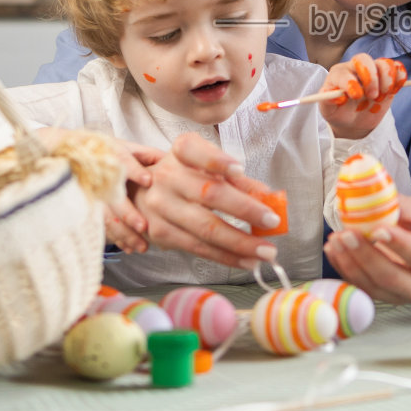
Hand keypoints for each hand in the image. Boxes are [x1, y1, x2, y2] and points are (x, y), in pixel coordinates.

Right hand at [33, 126, 160, 253]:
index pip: (121, 161)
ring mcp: (88, 193)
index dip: (134, 170)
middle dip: (127, 212)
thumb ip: (146, 155)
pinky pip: (99, 226)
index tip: (148, 180)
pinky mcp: (84, 208)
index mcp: (109, 155)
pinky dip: (115, 238)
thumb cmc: (102, 151)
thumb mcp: (123, 146)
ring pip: (105, 216)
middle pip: (112, 195)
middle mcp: (97, 175)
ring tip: (141, 246)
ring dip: (123, 232)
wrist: (62, 155)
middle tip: (144, 226)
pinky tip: (128, 248)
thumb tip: (172, 161)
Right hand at [131, 132, 283, 269]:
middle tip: (272, 222)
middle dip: (245, 210)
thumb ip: (236, 180)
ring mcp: (161, 206)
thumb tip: (269, 198)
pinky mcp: (160, 233)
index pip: (194, 150)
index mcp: (181, 152)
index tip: (239, 169)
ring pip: (205, 228)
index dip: (216, 160)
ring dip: (240, 243)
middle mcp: (167, 176)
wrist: (138, 195)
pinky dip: (226, 256)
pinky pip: (198, 248)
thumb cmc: (183, 177)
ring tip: (266, 252)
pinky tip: (247, 260)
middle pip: (209, 194)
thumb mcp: (205, 167)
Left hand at [319, 54, 406, 139]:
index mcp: (338, 74)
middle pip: (364, 59)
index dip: (351, 82)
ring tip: (380, 97)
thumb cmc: (338, 111)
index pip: (344, 71)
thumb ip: (327, 101)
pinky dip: (400, 78)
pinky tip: (393, 91)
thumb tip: (337, 96)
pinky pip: (398, 69)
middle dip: (370, 78)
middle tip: (372, 96)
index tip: (356, 96)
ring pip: (384, 63)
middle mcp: (356, 69)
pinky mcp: (388, 78)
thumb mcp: (328, 109)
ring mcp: (374, 72)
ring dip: (386, 81)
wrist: (352, 119)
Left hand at [323, 195, 410, 303]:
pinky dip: (343, 268)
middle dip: (365, 256)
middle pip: (391, 277)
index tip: (377, 229)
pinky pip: (359, 287)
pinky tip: (333, 249)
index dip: (397, 244)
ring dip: (349, 262)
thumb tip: (376, 199)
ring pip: (371, 285)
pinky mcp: (381, 297)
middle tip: (347, 233)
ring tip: (336, 238)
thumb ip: (402, 207)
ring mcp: (400, 297)